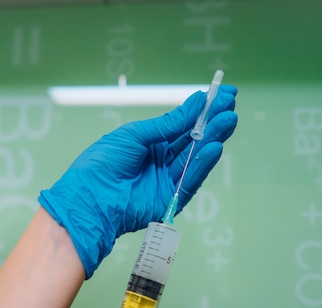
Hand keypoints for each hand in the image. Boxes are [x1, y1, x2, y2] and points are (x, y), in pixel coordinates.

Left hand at [39, 86, 237, 276]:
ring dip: (213, 138)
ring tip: (229, 119)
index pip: (181, 124)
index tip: (223, 94)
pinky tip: (215, 146)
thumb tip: (194, 104)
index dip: (201, 110)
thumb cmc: (103, 162)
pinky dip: (203, 163)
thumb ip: (167, 124)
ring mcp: (166, 180)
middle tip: (231, 104)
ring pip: (195, 157)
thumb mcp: (135, 134)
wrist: (90, 196)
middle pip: (192, 139)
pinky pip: (191, 180)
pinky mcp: (170, 199)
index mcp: (149, 143)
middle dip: (212, 121)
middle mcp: (160, 160)